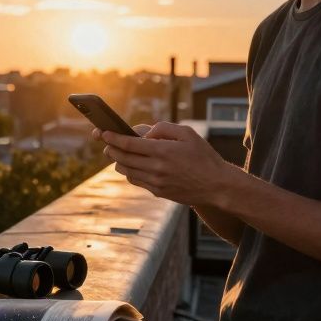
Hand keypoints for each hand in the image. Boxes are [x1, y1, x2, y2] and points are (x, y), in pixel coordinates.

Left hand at [94, 121, 235, 206]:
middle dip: (111, 148)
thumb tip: (145, 133)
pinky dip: (130, 172)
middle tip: (107, 143)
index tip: (103, 133)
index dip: (113, 138)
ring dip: (119, 161)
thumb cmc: (203, 156)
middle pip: (123, 157)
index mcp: (162, 151)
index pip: (129, 143)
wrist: (216, 186)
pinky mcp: (158, 192)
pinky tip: (132, 165)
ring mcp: (156, 182)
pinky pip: (136, 180)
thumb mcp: (187, 133)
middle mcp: (156, 168)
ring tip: (118, 153)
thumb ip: (163, 128)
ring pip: (127, 170)